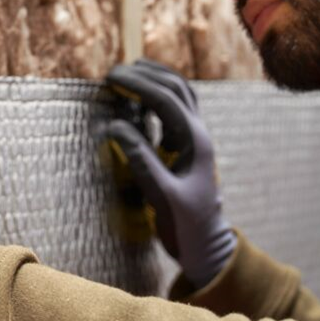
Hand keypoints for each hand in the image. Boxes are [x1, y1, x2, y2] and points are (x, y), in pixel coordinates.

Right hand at [101, 59, 234, 288]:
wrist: (207, 246)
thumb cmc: (186, 226)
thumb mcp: (161, 195)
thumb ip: (140, 159)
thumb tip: (114, 125)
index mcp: (195, 142)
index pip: (166, 99)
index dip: (138, 84)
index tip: (111, 78)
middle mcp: (198, 134)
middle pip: (177, 87)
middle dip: (146, 75)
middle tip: (114, 74)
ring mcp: (195, 139)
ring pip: (180, 94)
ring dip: (155, 80)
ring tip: (127, 75)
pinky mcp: (187, 147)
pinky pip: (174, 110)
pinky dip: (156, 98)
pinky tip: (137, 101)